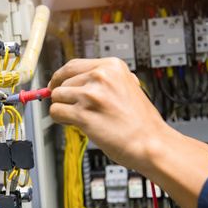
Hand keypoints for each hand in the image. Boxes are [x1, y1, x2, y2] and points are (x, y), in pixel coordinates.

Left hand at [48, 58, 170, 170]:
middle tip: (70, 106)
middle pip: (62, 81)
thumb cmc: (141, 121)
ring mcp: (91, 95)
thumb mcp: (127, 86)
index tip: (55, 84)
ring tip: (77, 117)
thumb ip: (104, 80)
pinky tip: (73, 123)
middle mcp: (101, 77)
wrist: (151, 142)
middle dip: (63, 96)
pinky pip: (56, 112)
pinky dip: (60, 119)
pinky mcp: (83, 114)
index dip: (60, 77)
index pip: (72, 65)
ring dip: (62, 108)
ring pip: (56, 96)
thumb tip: (76, 81)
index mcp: (112, 66)